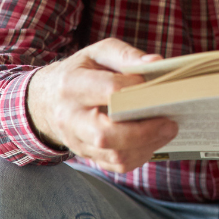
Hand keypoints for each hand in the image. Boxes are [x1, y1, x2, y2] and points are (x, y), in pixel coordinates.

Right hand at [26, 38, 177, 173]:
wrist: (48, 100)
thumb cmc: (81, 72)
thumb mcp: (98, 53)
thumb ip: (126, 55)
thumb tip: (156, 64)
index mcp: (72, 85)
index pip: (109, 90)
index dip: (138, 89)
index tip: (158, 85)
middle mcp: (70, 118)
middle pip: (107, 134)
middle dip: (144, 131)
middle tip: (170, 122)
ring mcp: (76, 141)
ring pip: (114, 155)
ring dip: (147, 145)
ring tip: (167, 130)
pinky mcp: (86, 156)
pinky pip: (116, 165)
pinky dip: (139, 155)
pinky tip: (152, 140)